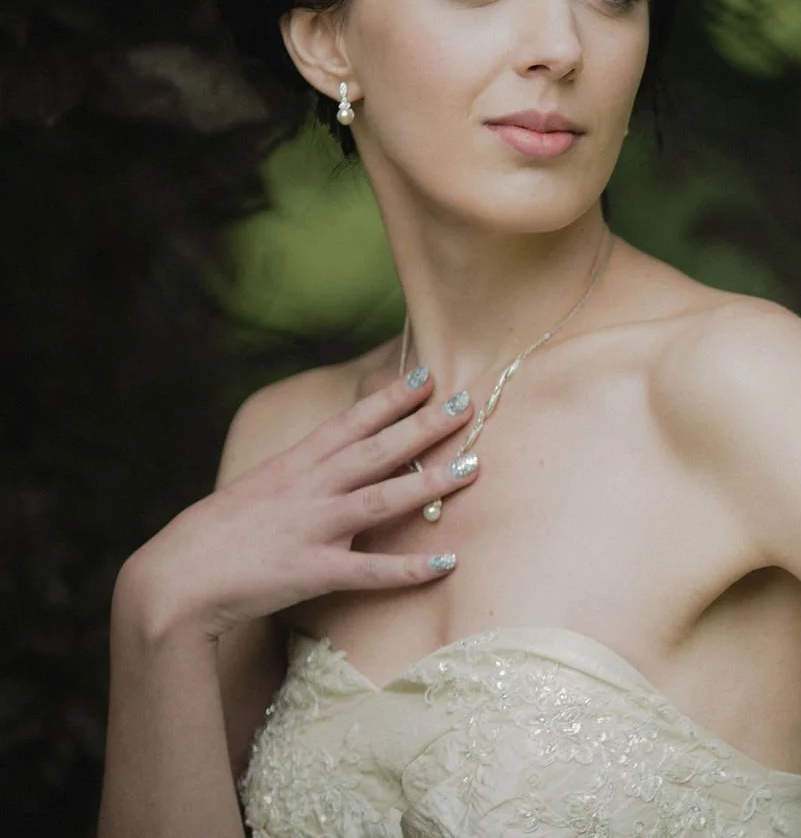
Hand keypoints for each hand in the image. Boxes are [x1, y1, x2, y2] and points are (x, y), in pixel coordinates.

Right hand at [119, 371, 477, 641]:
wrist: (174, 580)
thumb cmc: (215, 536)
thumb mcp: (258, 491)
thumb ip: (298, 478)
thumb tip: (333, 467)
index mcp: (294, 465)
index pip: (350, 422)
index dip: (389, 398)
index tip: (425, 374)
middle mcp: (309, 488)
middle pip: (377, 449)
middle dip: (424, 424)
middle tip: (466, 401)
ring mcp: (312, 528)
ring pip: (382, 498)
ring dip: (431, 482)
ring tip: (473, 467)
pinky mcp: (312, 572)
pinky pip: (370, 571)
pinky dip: (410, 568)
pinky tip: (448, 562)